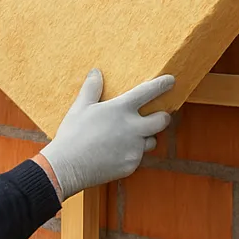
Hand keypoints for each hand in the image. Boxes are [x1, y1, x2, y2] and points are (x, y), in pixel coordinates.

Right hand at [38, 69, 172, 201]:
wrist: (68, 166)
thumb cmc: (73, 134)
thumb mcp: (80, 107)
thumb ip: (91, 88)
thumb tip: (96, 72)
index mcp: (121, 109)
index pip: (148, 92)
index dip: (162, 85)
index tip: (171, 80)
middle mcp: (133, 128)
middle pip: (162, 120)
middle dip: (163, 116)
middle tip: (157, 115)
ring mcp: (134, 149)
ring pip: (151, 141)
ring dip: (146, 137)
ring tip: (130, 137)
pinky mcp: (131, 165)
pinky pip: (138, 157)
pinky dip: (132, 153)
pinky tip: (116, 152)